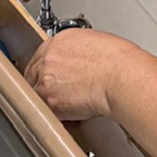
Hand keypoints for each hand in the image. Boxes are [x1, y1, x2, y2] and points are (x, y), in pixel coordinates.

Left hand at [24, 29, 140, 120]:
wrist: (122, 77)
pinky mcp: (49, 101)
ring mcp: (45, 79)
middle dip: (45, 85)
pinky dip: (57, 116)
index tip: (55, 77)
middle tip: (61, 93)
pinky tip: (72, 115)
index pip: (41, 56)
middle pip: (33, 74)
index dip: (48, 69)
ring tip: (70, 105)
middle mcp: (48, 58)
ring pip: (36, 94)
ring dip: (50, 101)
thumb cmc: (119, 62)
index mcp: (60, 40)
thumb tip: (77, 62)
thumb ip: (77, 52)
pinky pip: (45, 112)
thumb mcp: (96, 43)